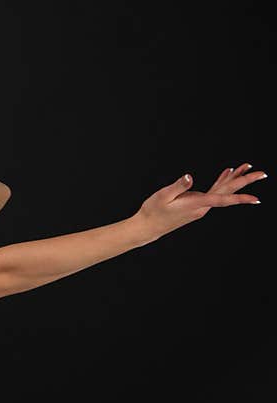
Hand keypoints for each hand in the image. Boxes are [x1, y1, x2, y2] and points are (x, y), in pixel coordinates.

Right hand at [133, 162, 264, 239]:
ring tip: (246, 168)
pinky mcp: (195, 205)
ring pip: (221, 192)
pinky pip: (213, 193)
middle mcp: (201, 207)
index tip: (255, 198)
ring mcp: (199, 207)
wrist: (147, 226)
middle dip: (244, 181)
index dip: (240, 197)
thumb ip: (177, 186)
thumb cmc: (152, 211)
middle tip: (262, 173)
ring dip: (234, 179)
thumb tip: (189, 176)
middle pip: (226, 192)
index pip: (222, 199)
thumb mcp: (162, 196)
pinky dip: (221, 183)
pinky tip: (226, 175)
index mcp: (195, 204)